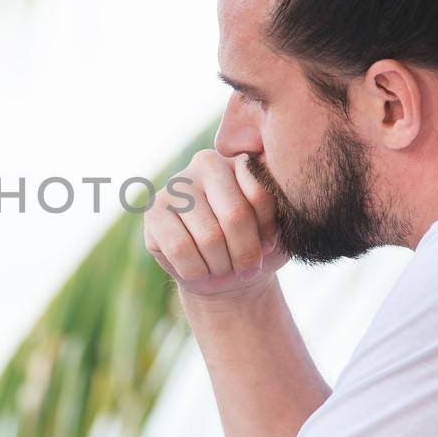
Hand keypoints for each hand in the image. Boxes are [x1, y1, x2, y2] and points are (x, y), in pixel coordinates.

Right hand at [143, 150, 287, 298]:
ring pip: (209, 237)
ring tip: (224, 269)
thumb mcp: (280, 230)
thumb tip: (277, 201)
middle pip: (235, 216)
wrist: (225, 275)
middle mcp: (206, 163)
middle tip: (247, 270)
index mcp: (241, 160)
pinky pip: (180, 249)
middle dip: (245, 255)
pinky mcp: (154, 211)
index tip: (268, 246)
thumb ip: (284, 210)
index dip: (268, 233)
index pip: (261, 196)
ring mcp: (176, 185)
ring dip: (221, 267)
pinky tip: (200, 270)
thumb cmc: (256, 247)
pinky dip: (196, 271)